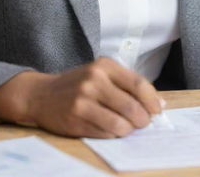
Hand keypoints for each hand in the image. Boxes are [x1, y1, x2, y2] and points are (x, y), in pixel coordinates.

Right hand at [22, 57, 161, 137]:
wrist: (41, 94)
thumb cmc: (78, 84)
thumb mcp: (101, 74)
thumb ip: (127, 85)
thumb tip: (159, 104)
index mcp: (104, 65)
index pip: (138, 84)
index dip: (152, 100)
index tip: (158, 110)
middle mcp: (94, 80)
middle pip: (131, 106)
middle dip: (143, 119)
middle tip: (143, 123)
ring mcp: (83, 100)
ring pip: (120, 123)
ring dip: (129, 130)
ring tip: (128, 127)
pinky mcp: (76, 119)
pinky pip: (105, 133)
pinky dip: (114, 134)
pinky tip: (111, 129)